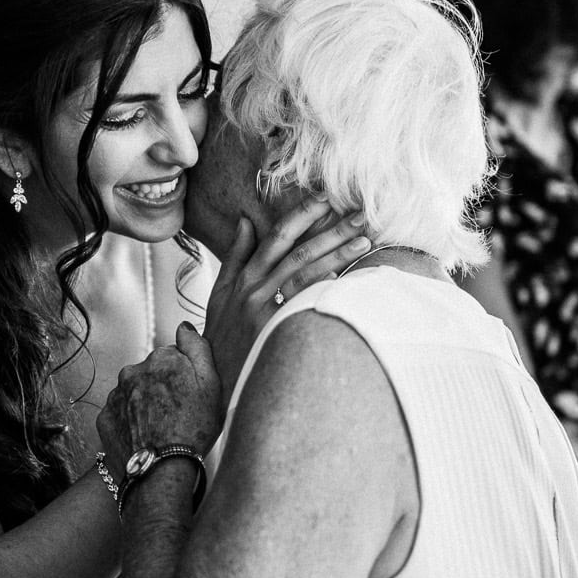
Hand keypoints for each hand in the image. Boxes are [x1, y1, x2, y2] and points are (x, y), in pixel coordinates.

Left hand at [99, 323, 226, 475]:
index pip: (173, 357)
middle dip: (163, 388)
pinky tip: (145, 436)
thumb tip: (184, 327)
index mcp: (162, 359)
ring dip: (145, 404)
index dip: (185, 376)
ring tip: (161, 429)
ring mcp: (116, 395)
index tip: (191, 395)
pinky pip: (121, 413)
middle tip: (178, 414)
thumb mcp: (211, 385)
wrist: (161, 471)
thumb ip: (198, 348)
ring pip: (135, 393)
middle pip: (152, 374)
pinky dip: (131, 421)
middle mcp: (134, 371)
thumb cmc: (193, 429)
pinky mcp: (106, 417)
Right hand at [204, 201, 369, 392]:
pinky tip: (342, 279)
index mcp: (245, 277)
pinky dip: (319, 289)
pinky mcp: (272, 331)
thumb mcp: (220, 294)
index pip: (277, 236)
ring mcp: (263, 311)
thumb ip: (236, 257)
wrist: (214, 380)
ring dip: (336, 255)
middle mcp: (254, 289)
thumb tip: (246, 221)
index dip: (301, 215)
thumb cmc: (223, 337)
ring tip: (363, 242)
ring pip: (304, 274)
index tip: (325, 197)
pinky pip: (299, 305)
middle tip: (359, 215)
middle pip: (298, 251)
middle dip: (330, 230)